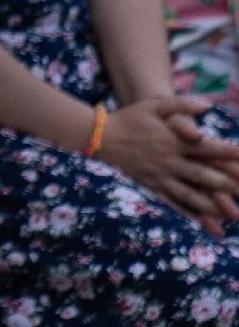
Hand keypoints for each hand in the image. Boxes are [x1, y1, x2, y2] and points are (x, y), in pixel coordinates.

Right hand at [98, 97, 238, 231]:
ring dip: (212, 204)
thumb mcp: (154, 105)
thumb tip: (207, 107)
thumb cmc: (130, 118)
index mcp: (172, 140)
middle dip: (227, 184)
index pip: (206, 148)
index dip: (228, 152)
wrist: (100, 136)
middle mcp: (169, 160)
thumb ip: (181, 105)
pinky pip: (172, 202)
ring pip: (190, 194)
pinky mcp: (151, 186)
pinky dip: (188, 212)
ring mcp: (159, 176)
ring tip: (230, 212)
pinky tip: (203, 221)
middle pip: (203, 175)